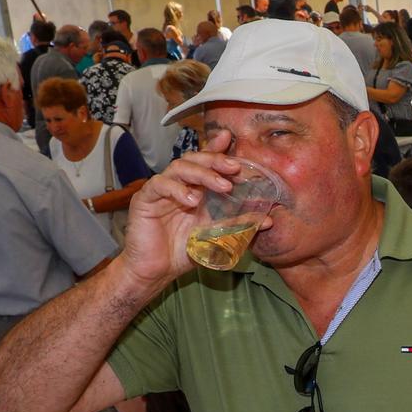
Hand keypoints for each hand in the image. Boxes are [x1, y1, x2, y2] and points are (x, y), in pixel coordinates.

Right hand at [122, 130, 261, 286]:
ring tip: (222, 186)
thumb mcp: (217, 236)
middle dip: (215, 160)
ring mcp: (160, 190)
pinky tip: (192, 200)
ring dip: (202, 173)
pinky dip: (176, 189)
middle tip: (235, 168)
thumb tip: (268, 220)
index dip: (216, 148)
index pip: (205, 162)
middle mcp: (178, 185)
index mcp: (195, 189)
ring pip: (178, 168)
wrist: (156, 271)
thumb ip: (238, 224)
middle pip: (194, 160)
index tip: (231, 140)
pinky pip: (159, 185)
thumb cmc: (184, 251)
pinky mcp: (144, 199)